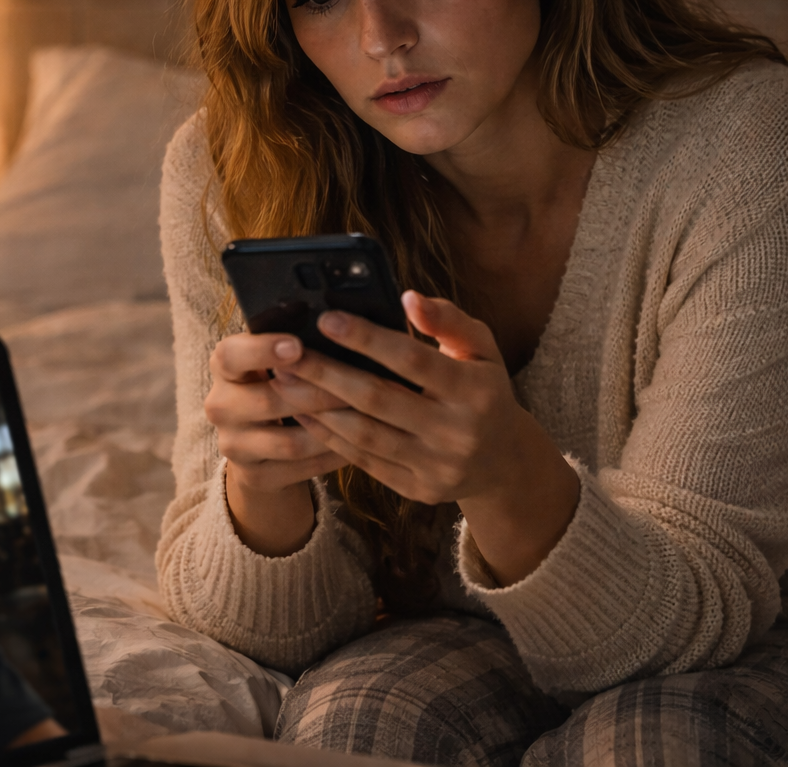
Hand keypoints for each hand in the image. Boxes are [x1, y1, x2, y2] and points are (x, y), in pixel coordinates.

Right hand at [206, 332, 349, 554]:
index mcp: (224, 366)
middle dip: (318, 394)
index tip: (298, 345)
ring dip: (332, 430)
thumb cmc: (280, 385)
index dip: (264, 350)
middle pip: (268, 401)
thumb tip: (344, 321)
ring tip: (367, 417)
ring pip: (289, 442)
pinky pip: (300, 469)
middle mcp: (220, 405)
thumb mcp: (277, 361)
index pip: (232, 354)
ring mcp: (233, 445)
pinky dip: (332, 456)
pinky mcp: (252, 476)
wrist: (260, 444)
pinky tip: (359, 445)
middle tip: (360, 385)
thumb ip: (297, 344)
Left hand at [282, 291, 578, 582]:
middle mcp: (458, 432)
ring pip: (363, 434)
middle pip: (377, 399)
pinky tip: (304, 413)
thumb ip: (448, 320)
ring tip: (284, 381)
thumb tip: (408, 298)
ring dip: (317, 407)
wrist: (503, 461)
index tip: (326, 318)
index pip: (412, 360)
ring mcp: (436, 466)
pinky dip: (329, 436)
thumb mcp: (482, 349)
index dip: (366, 338)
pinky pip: (364, 461)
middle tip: (286, 353)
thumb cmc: (484, 389)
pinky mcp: (418, 490)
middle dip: (325, 374)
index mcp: (476, 390)